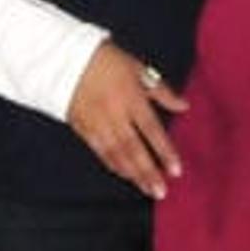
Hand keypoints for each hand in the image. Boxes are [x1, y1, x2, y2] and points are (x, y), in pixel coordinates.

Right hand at [68, 41, 185, 198]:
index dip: (164, 151)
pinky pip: (99, 150)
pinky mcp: (82, 127)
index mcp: (131, 98)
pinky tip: (124, 174)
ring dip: (132, 173)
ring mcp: (97, 122)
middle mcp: (114, 114)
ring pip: (116, 153)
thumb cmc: (107, 60)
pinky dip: (113, 164)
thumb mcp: (138, 69)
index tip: (176, 170)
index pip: (151, 130)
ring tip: (146, 188)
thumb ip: (161, 91)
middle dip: (148, 171)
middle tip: (160, 192)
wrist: (64, 58)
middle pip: (133, 148)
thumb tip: (184, 106)